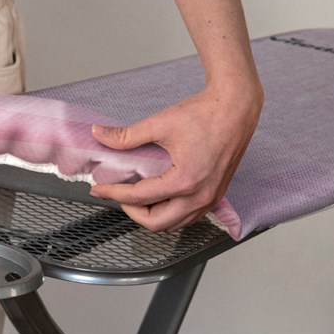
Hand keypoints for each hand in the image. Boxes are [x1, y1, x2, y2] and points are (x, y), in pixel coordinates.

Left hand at [88, 82, 262, 230]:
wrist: (236, 108)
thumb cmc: (204, 114)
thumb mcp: (159, 124)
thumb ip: (126, 135)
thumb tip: (98, 134)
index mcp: (185, 181)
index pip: (139, 198)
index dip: (113, 193)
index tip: (97, 188)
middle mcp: (201, 196)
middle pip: (157, 223)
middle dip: (131, 212)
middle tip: (115, 194)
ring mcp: (211, 198)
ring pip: (175, 224)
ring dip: (151, 215)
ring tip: (134, 196)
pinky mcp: (216, 194)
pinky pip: (189, 216)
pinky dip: (170, 213)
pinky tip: (157, 197)